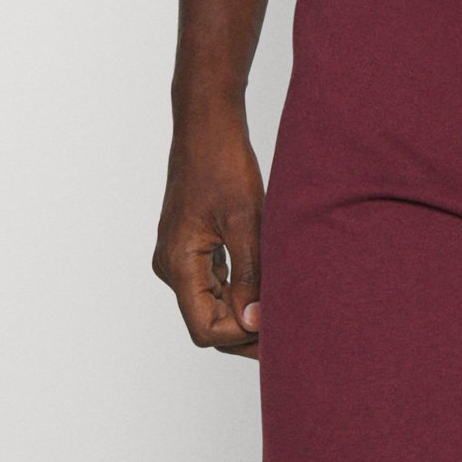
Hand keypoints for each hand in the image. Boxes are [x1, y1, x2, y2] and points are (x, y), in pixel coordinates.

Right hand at [152, 111, 264, 353]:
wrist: (207, 126)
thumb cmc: (224, 164)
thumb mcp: (245, 220)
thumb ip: (248, 274)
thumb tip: (254, 321)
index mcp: (179, 264)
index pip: (205, 328)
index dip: (241, 334)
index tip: (278, 325)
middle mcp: (173, 267)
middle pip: (206, 322)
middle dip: (245, 330)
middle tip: (288, 329)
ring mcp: (180, 257)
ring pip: (211, 304)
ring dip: (244, 312)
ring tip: (283, 311)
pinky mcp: (192, 246)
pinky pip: (213, 282)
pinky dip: (239, 292)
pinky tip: (267, 288)